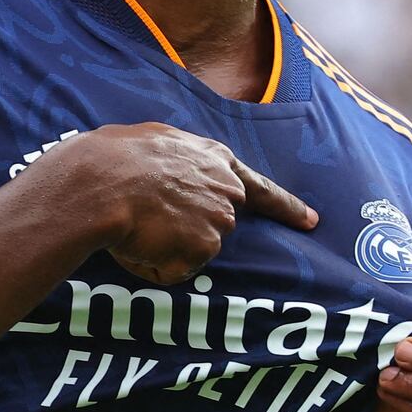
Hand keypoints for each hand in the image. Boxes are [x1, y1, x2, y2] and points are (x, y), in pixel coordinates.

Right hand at [53, 123, 315, 283]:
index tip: (312, 221)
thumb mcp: (152, 141)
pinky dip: (154, 265)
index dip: (287, 207)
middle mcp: (225, 189)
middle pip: (217, 223)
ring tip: (133, 225)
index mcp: (214, 159)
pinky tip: (136, 243)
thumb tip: (166, 169)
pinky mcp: (204, 249)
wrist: (100, 182)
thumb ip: (176, 158)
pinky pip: (174, 270)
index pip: (260, 188)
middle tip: (160, 228)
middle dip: (194, 231)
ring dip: (166, 246)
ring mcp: (218, 220)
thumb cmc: (113, 158)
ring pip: (192, 248)